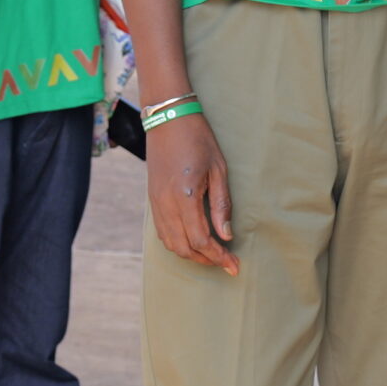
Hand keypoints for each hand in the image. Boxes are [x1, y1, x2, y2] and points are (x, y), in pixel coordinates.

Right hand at [147, 111, 235, 275]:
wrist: (168, 119)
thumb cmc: (198, 140)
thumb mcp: (219, 170)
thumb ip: (221, 205)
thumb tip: (226, 235)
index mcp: (185, 197)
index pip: (201, 240)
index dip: (218, 257)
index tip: (234, 266)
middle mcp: (166, 204)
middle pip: (184, 248)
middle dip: (206, 260)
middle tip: (226, 262)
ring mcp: (155, 203)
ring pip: (170, 243)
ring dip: (191, 254)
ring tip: (211, 254)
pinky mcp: (152, 199)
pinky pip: (162, 232)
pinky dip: (177, 243)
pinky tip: (192, 240)